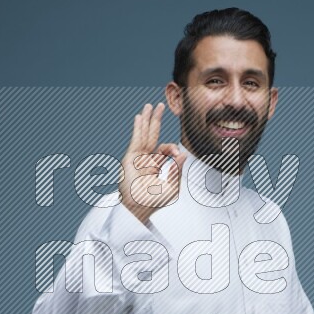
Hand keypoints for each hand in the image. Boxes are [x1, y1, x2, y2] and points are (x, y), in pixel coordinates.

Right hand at [119, 102, 185, 223]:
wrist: (139, 208)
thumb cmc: (153, 202)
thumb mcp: (172, 186)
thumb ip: (177, 170)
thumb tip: (183, 154)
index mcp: (154, 165)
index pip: (164, 149)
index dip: (172, 148)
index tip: (176, 155)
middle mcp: (145, 159)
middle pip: (152, 135)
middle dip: (156, 120)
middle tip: (160, 106)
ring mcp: (137, 158)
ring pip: (143, 135)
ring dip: (146, 120)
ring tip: (149, 106)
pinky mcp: (130, 158)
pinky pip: (136, 140)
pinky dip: (138, 128)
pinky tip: (139, 117)